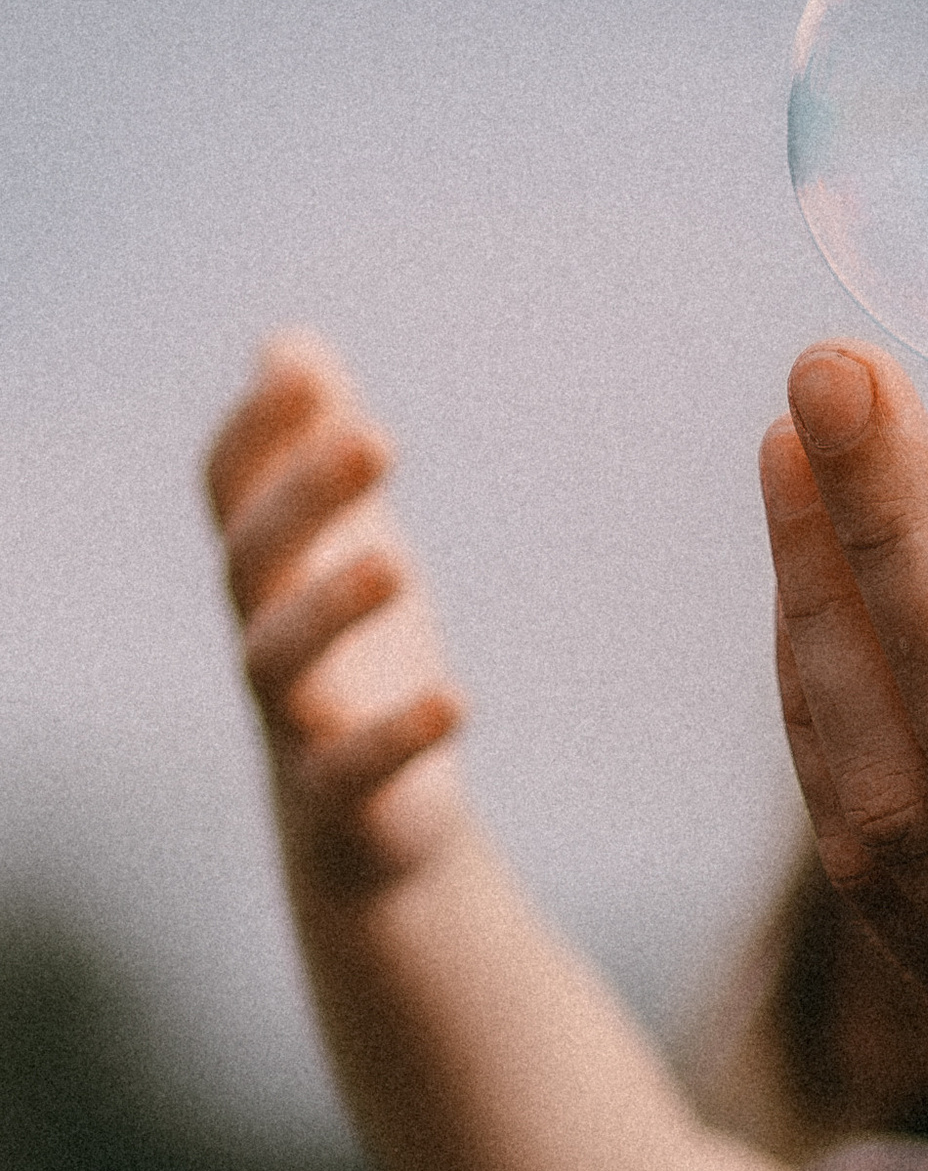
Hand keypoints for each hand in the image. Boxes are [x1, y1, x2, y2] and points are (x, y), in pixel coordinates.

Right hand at [205, 333, 467, 898]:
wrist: (369, 829)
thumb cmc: (353, 666)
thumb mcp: (344, 547)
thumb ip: (315, 452)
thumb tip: (288, 341)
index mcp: (267, 575)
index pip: (228, 491)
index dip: (254, 430)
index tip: (302, 366)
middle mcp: (263, 639)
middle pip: (252, 561)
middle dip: (304, 498)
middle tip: (377, 437)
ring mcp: (294, 723)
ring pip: (278, 663)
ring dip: (330, 608)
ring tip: (398, 564)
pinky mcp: (339, 798)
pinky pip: (349, 768)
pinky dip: (396, 736)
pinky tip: (455, 700)